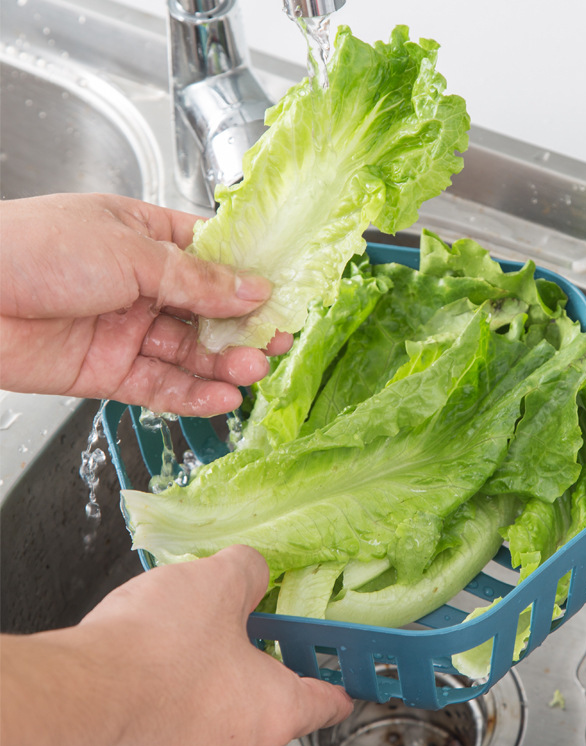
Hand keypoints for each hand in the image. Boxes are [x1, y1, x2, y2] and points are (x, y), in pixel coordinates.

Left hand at [0, 193, 291, 414]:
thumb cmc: (33, 249)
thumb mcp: (130, 251)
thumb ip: (196, 279)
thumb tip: (252, 289)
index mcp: (144, 237)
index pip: (211, 257)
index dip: (248, 276)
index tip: (281, 294)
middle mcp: (140, 284)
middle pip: (207, 310)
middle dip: (243, 328)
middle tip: (277, 341)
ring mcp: (126, 329)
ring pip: (188, 352)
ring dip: (223, 364)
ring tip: (253, 370)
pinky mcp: (110, 371)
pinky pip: (160, 386)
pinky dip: (192, 394)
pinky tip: (220, 398)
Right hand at [0, 546, 352, 745]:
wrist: (79, 691)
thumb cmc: (159, 649)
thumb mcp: (221, 583)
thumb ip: (250, 572)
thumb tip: (253, 571)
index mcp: (274, 710)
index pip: (325, 704)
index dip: (338, 687)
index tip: (345, 686)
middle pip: (271, 706)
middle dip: (263, 667)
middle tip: (254, 633)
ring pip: (223, 712)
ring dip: (217, 677)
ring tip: (197, 636)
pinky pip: (184, 718)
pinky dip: (182, 691)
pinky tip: (162, 659)